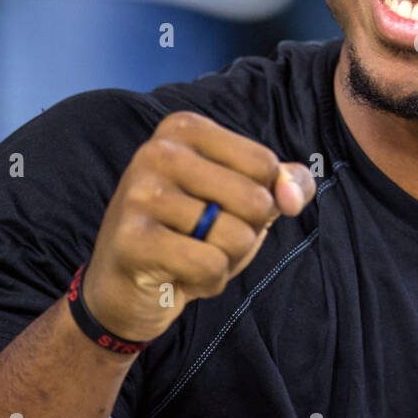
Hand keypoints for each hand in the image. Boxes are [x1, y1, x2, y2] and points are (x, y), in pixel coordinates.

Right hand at [83, 111, 316, 342]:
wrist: (126, 288)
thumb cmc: (193, 234)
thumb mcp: (247, 199)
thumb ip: (287, 182)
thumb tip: (291, 196)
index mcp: (185, 129)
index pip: (265, 164)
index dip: (261, 200)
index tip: (222, 209)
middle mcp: (158, 151)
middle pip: (255, 200)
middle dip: (245, 235)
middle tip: (205, 239)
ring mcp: (140, 193)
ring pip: (236, 237)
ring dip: (225, 261)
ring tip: (189, 255)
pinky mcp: (132, 239)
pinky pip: (211, 265)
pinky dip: (208, 282)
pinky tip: (178, 276)